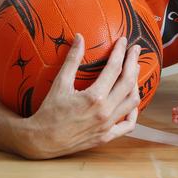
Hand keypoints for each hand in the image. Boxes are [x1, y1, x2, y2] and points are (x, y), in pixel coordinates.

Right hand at [19, 34, 140, 158]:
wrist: (42, 141)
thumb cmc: (50, 111)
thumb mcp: (60, 83)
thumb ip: (72, 59)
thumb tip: (79, 37)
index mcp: (95, 97)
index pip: (114, 68)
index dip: (121, 52)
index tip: (123, 41)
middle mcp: (105, 111)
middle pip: (128, 82)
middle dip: (133, 62)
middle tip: (135, 50)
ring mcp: (108, 125)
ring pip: (132, 102)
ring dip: (135, 84)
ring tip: (134, 71)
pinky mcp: (106, 136)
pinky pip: (128, 125)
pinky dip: (133, 113)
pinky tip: (131, 102)